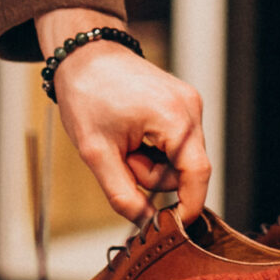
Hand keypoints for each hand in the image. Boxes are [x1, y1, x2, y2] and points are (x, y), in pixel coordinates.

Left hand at [37, 9, 210, 227]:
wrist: (82, 53)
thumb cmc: (86, 94)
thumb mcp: (96, 152)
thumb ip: (123, 194)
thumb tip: (147, 225)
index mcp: (173, 116)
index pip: (197, 175)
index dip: (188, 206)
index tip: (172, 226)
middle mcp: (190, 107)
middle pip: (185, 169)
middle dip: (152, 174)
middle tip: (120, 155)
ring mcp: (188, 101)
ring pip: (180, 158)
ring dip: (151, 161)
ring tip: (123, 140)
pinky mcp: (182, 101)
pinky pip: (176, 141)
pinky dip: (155, 147)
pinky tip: (132, 132)